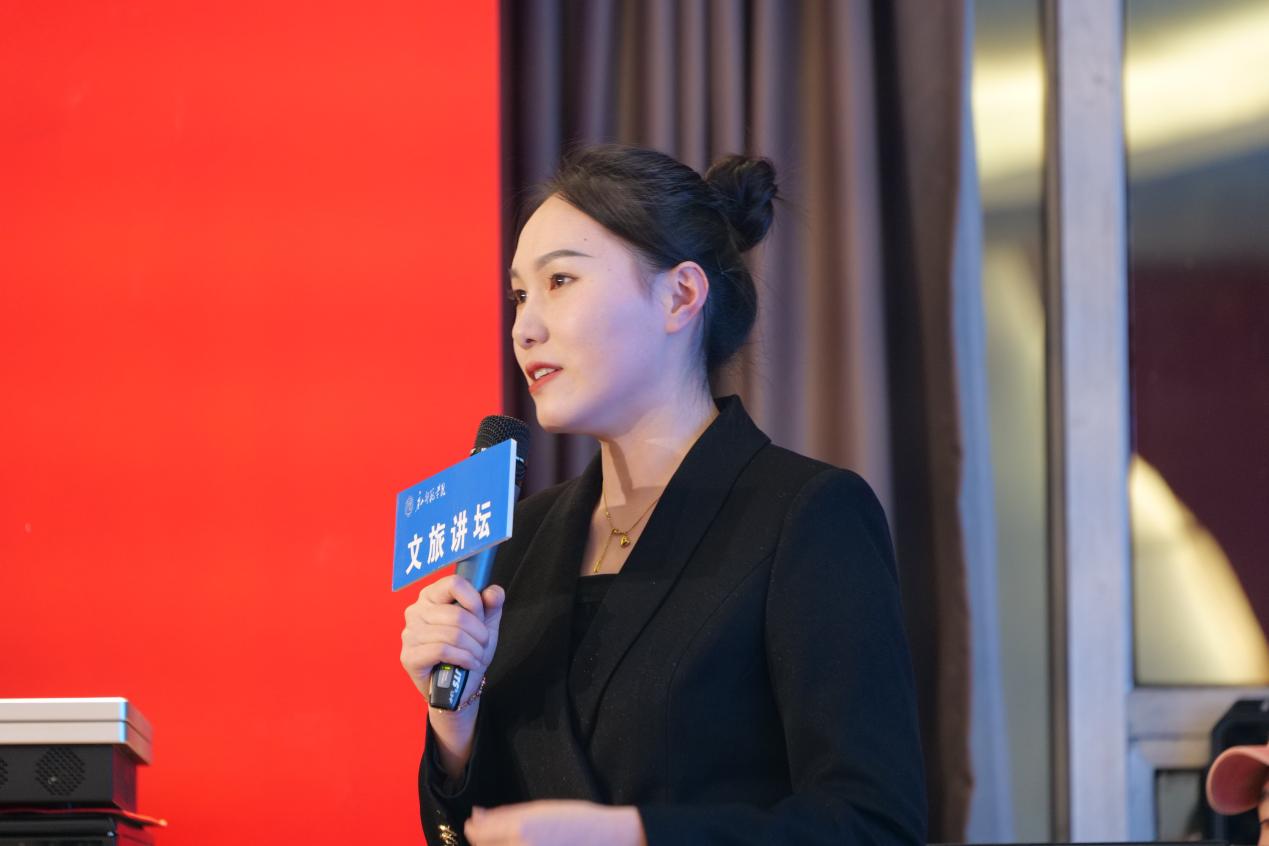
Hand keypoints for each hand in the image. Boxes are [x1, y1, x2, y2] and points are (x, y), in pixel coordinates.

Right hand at [400, 574, 505, 705]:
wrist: (458, 686)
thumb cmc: (467, 649)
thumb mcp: (485, 624)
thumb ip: (492, 604)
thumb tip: (493, 592)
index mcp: (431, 596)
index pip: (454, 583)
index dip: (474, 600)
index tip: (482, 616)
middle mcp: (416, 611)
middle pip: (457, 613)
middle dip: (479, 632)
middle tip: (483, 643)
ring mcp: (409, 634)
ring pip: (452, 634)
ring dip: (473, 648)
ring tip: (477, 656)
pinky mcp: (409, 656)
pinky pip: (442, 650)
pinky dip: (463, 658)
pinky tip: (469, 663)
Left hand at [464, 801, 645, 845]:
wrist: (609, 841)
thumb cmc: (578, 822)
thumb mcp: (541, 810)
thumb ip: (503, 815)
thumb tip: (474, 816)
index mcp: (522, 829)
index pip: (479, 834)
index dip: (475, 829)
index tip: (477, 826)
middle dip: (485, 842)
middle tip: (506, 836)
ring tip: (519, 841)